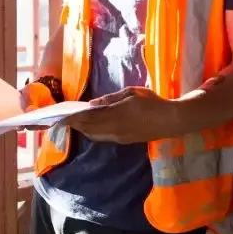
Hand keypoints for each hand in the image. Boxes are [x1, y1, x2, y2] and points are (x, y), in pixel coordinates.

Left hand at [64, 86, 178, 143]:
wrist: (170, 121)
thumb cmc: (152, 102)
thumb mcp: (132, 93)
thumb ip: (111, 99)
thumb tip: (92, 104)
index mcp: (116, 114)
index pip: (89, 118)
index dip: (74, 118)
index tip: (62, 116)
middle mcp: (115, 128)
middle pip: (89, 129)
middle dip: (76, 125)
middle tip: (65, 120)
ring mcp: (119, 137)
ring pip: (95, 136)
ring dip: (84, 130)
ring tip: (76, 123)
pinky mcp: (124, 141)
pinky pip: (103, 138)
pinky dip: (93, 133)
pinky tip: (92, 127)